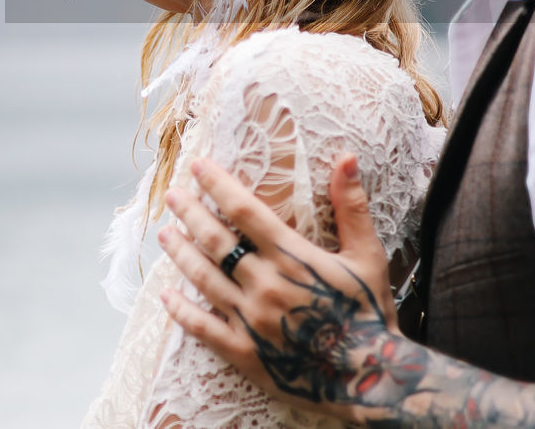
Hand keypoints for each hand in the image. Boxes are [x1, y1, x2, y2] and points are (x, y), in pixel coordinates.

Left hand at [157, 153, 399, 418]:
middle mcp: (264, 284)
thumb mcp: (367, 255)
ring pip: (202, 278)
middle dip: (190, 213)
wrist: (369, 377)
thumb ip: (351, 206)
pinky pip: (202, 327)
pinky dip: (181, 310)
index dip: (217, 185)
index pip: (243, 210)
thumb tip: (347, 157)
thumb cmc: (369, 311)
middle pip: (214, 240)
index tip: (197, 166)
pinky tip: (166, 295)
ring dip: (180, 252)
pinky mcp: (244, 352)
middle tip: (172, 195)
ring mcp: (250, 320)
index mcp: (291, 256)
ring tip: (164, 234)